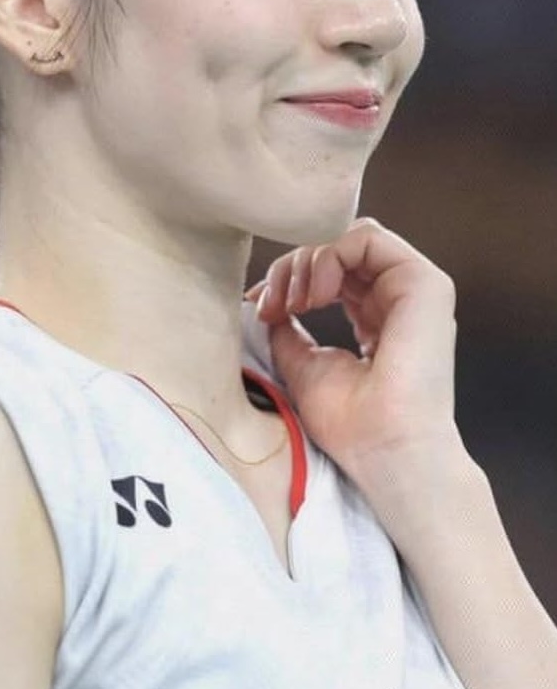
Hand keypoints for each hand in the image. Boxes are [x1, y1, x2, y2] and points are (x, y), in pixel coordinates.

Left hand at [245, 218, 465, 491]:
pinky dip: (330, 254)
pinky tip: (316, 294)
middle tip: (272, 304)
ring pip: (349, 237)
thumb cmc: (351, 423)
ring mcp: (414, 289)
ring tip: (295, 301)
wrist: (386, 451)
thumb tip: (266, 302)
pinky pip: (368, 238)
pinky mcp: (425, 283)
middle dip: (293, 267)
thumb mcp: (302, 365)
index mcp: (375, 317)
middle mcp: (397, 299)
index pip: (330, 270)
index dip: (290, 278)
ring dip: (309, 260)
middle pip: (336, 248)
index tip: (262, 308)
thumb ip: (289, 328)